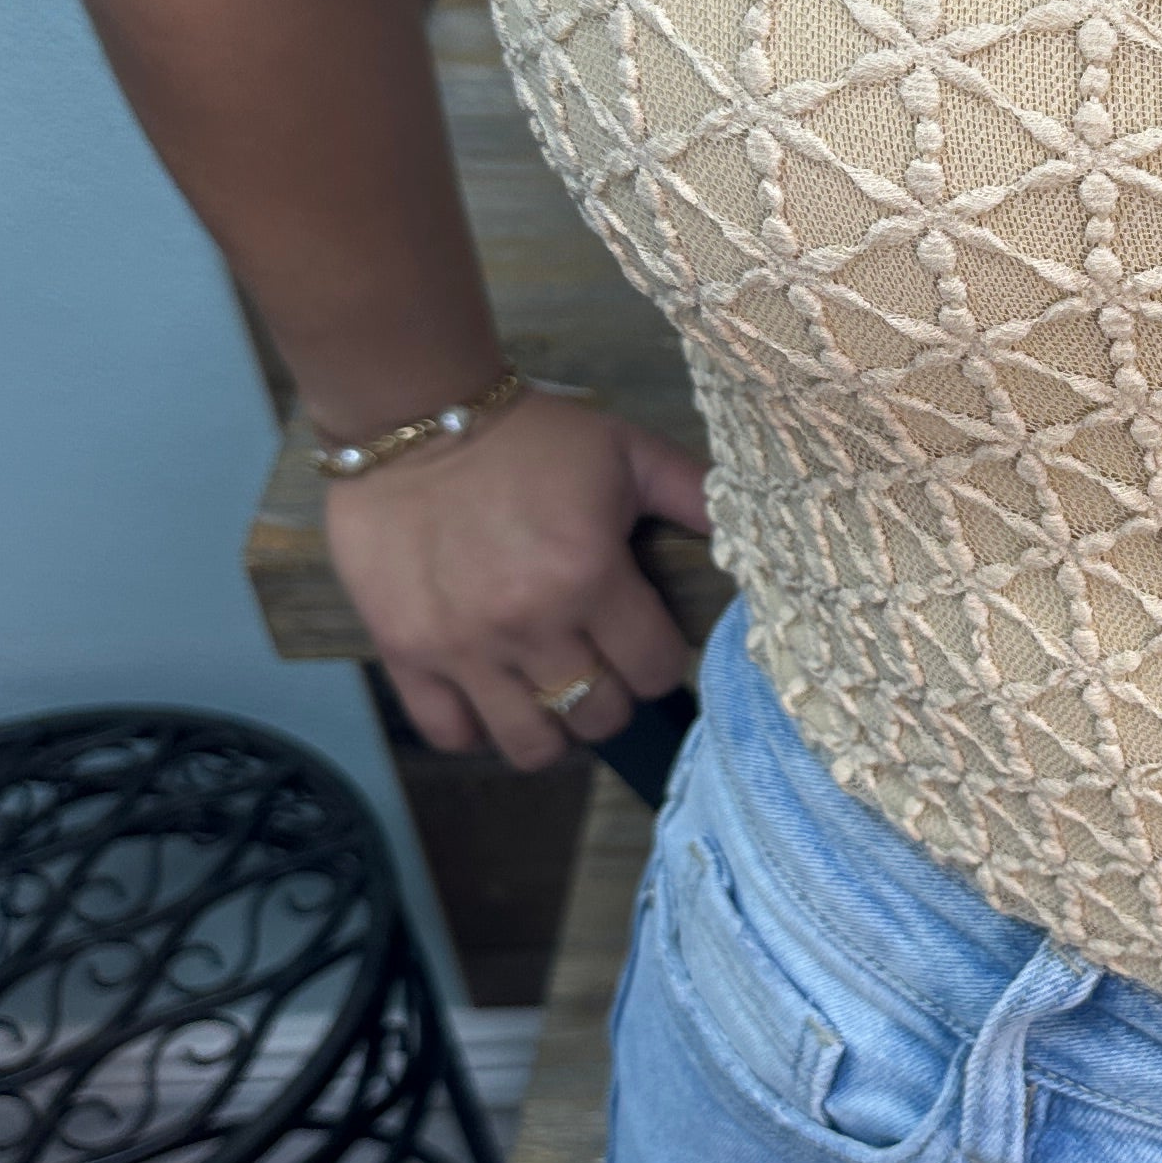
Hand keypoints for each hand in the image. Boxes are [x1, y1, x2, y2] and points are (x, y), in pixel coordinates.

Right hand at [321, 386, 711, 770]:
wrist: (416, 419)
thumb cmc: (532, 436)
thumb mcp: (628, 450)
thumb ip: (694, 492)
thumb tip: (755, 529)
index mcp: (591, 575)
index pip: (654, 668)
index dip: (661, 660)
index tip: (650, 641)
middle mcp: (530, 625)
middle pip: (598, 713)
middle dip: (614, 695)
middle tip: (605, 664)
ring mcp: (463, 647)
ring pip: (530, 743)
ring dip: (554, 726)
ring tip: (554, 691)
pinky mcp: (405, 653)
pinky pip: (451, 733)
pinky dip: (478, 728)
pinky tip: (494, 697)